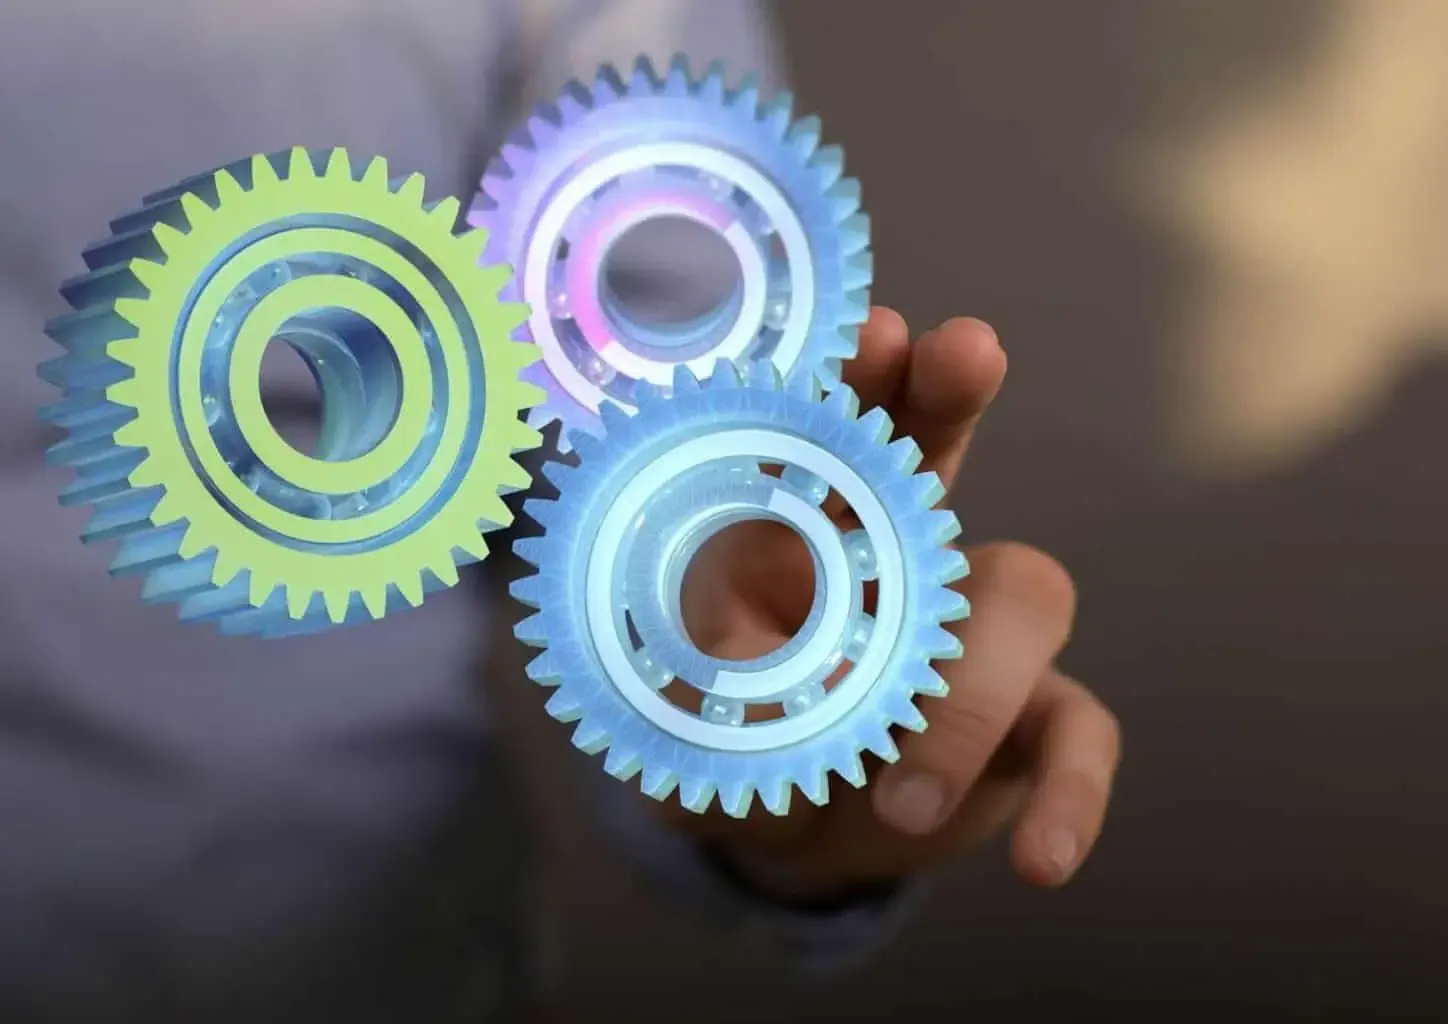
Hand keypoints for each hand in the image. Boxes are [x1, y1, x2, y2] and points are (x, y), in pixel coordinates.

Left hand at [659, 309, 1121, 899]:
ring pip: (1026, 595)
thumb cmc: (741, 748)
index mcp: (803, 538)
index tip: (873, 329)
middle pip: (937, 457)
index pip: (828, 438)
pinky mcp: (1031, 723)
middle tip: (966, 350)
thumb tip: (706, 681)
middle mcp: (898, 562)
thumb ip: (690, 700)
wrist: (800, 837)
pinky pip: (1080, 737)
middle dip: (946, 400)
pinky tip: (1041, 863)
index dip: (854, 382)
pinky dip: (1071, 798)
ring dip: (968, 685)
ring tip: (900, 797)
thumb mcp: (689, 725)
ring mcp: (976, 636)